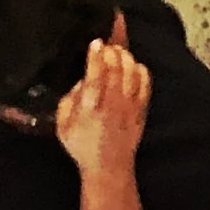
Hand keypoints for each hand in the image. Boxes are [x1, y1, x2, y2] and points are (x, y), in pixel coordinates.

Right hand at [55, 35, 151, 176]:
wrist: (109, 166)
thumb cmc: (82, 144)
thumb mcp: (63, 126)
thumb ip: (67, 100)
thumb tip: (81, 81)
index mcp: (90, 109)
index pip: (94, 78)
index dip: (95, 58)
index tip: (95, 42)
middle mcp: (111, 104)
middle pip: (115, 69)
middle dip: (111, 51)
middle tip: (106, 45)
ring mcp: (129, 105)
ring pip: (131, 72)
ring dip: (125, 56)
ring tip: (117, 51)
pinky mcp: (142, 108)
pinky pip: (145, 81)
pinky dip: (140, 68)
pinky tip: (133, 64)